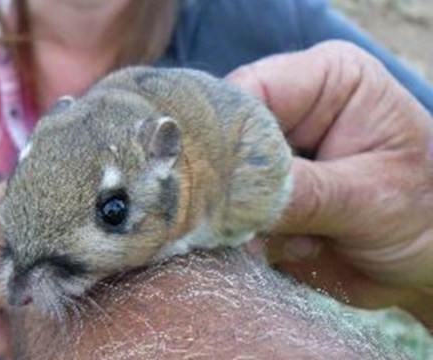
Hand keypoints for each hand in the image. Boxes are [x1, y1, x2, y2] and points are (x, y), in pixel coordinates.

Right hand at [227, 41, 432, 324]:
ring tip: (307, 241)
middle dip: (238, 188)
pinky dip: (254, 243)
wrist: (430, 266)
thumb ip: (301, 193)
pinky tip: (300, 250)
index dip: (226, 136)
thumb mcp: (372, 197)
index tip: (223, 185)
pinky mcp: (261, 198)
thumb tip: (228, 199)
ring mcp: (272, 159)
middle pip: (224, 139)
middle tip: (264, 225)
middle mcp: (291, 114)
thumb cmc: (428, 214)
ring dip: (251, 224)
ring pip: (220, 185)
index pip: (248, 92)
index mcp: (325, 82)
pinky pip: (229, 218)